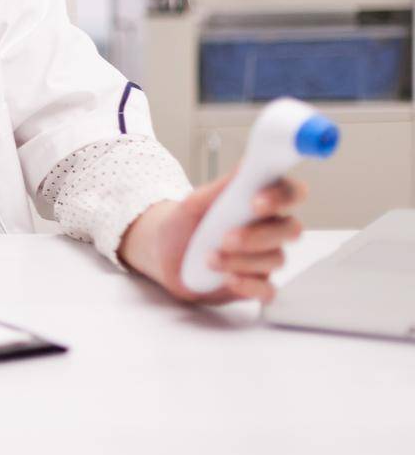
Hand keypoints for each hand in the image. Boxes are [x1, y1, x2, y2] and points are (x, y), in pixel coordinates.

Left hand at [123, 172, 308, 303]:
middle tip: (226, 238)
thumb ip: (223, 187)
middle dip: (259, 235)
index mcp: (261, 202)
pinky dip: (249, 285)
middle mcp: (270, 229)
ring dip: (242, 260)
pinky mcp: (256, 285)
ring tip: (208, 258)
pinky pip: (268, 290)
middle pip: (291, 229)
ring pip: (276, 259)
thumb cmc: (184, 224)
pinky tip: (228, 279)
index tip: (255, 202)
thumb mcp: (196, 203)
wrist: (163, 254)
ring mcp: (265, 258)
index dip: (282, 196)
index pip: (291, 192)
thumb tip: (247, 164)